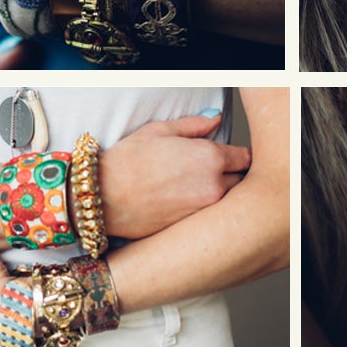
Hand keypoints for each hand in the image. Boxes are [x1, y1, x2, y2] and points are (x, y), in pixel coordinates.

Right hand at [100, 113, 253, 239]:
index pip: (246, 157)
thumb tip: (216, 119)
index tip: (228, 156)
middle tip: (212, 173)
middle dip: (233, 175)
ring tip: (196, 189)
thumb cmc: (126, 162)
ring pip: (231, 201)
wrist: (101, 198)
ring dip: (223, 194)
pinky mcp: (196, 228)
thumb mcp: (158, 131)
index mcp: (210, 157)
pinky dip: (208, 211)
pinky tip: (186, 204)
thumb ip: (194, 125)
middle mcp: (215, 185)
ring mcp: (207, 210)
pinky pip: (213, 217)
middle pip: (243, 180)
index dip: (237, 155)